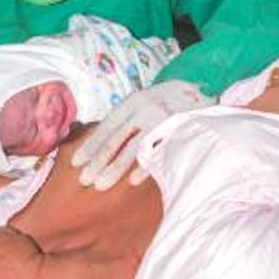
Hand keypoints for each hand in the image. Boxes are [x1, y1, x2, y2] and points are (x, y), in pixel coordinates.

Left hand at [71, 80, 214, 189]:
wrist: (201, 94)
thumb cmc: (165, 104)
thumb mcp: (143, 104)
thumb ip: (124, 120)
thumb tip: (96, 146)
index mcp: (131, 102)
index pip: (107, 126)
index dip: (91, 145)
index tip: (77, 163)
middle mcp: (144, 108)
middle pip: (116, 139)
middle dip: (98, 161)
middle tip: (84, 179)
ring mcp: (161, 119)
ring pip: (133, 148)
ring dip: (115, 168)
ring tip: (101, 184)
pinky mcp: (177, 130)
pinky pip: (157, 152)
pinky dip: (144, 167)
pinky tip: (131, 182)